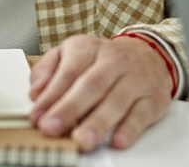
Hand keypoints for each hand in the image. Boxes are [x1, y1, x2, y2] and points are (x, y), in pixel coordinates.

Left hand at [29, 34, 172, 151]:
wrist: (147, 55)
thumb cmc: (101, 60)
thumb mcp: (69, 54)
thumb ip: (47, 71)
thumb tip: (35, 93)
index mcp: (88, 48)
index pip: (68, 71)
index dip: (51, 95)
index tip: (37, 115)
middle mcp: (113, 61)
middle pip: (91, 85)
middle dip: (69, 109)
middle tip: (52, 127)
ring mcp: (135, 79)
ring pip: (116, 101)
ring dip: (97, 123)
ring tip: (81, 140)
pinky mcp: (153, 99)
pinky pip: (141, 114)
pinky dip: (129, 129)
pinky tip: (117, 140)